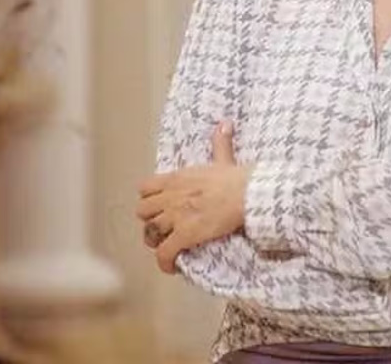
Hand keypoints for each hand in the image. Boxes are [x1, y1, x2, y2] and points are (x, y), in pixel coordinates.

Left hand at [136, 121, 249, 273]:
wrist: (248, 194)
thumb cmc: (238, 178)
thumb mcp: (224, 158)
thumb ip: (220, 142)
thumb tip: (225, 124)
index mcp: (177, 178)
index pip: (145, 188)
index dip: (150, 199)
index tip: (160, 205)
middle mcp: (171, 197)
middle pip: (142, 212)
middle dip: (151, 220)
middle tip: (164, 227)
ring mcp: (176, 217)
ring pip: (150, 233)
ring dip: (157, 241)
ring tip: (168, 245)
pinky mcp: (184, 235)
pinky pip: (163, 253)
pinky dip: (165, 262)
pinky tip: (172, 266)